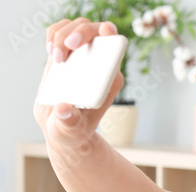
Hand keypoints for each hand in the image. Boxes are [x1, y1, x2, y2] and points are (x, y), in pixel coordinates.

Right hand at [34, 19, 122, 152]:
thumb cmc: (72, 130)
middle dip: (78, 32)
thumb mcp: (71, 129)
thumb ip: (68, 121)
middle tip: (63, 51)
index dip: (105, 34)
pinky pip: (61, 32)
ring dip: (61, 34)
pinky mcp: (67, 54)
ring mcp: (84, 56)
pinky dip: (53, 35)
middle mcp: (100, 63)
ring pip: (77, 26)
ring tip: (55, 57)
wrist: (61, 126)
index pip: (114, 46)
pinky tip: (51, 51)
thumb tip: (64, 108)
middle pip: (94, 30)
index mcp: (110, 78)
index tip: (90, 38)